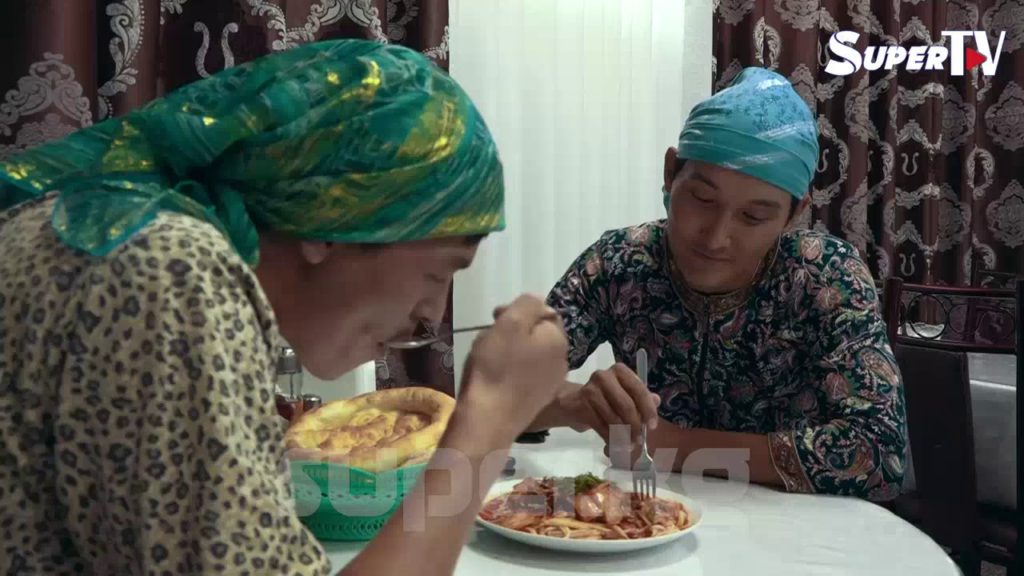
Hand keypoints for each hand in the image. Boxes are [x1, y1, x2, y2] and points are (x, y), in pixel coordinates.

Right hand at [459, 294, 568, 439]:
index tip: (495, 317)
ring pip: (530, 354)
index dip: (518, 311)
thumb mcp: (510, 323)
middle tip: (489, 336)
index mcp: (558, 339)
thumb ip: (528, 304)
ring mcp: (550, 382)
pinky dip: (511, 370)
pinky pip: (525, 374)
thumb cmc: (496, 367)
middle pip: (537, 334)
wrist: (488, 419)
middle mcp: (562, 360)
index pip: (543, 312)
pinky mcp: (536, 399)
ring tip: (489, 357)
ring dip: (511, 350)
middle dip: (514, 331)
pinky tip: (495, 377)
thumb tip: (539, 300)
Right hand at [557, 363, 660, 438]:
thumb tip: (656, 400)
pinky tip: (614, 445)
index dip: (648, 409)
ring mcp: (591, 390)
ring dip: (623, 436)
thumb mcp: (624, 395)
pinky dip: (610, 438)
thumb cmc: (604, 399)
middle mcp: (604, 377)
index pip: (638, 390)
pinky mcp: (581, 405)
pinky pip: (601, 426)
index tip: (652, 426)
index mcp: (620, 371)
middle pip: (626, 405)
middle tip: (638, 440)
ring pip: (613, 418)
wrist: (573, 403)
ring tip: (628, 445)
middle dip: (635, 426)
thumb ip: (641, 398)